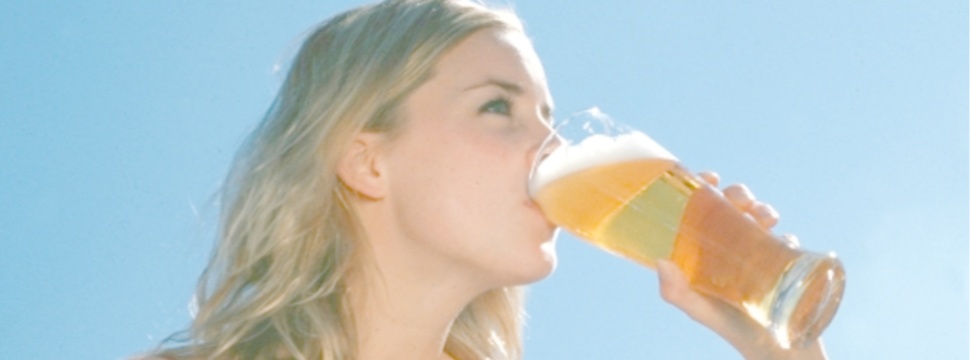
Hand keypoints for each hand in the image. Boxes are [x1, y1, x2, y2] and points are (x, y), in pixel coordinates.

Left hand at [656, 172, 827, 359]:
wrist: (769, 346)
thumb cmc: (727, 323)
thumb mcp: (696, 306)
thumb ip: (675, 290)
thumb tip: (661, 261)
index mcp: (706, 245)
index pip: (702, 206)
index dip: (703, 186)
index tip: (708, 177)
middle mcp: (731, 241)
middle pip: (734, 203)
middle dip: (739, 194)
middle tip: (740, 201)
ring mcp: (758, 247)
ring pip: (762, 214)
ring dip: (763, 209)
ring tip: (765, 219)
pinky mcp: (784, 258)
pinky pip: (787, 237)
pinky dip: (784, 235)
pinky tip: (781, 242)